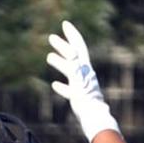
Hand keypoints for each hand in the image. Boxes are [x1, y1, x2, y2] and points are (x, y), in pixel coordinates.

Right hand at [46, 21, 119, 142]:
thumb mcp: (79, 79)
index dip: (72, 35)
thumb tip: (71, 51)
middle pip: (72, 56)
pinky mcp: (80, 97)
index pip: (78, 47)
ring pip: (69, 71)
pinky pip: (69, 88)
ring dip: (59, 62)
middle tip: (51, 38)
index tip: (65, 24)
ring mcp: (82, 85)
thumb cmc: (86, 99)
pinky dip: (62, 85)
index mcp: (84, 68)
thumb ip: (75, 64)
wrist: (94, 118)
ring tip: (49, 58)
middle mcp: (84, 74)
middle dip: (62, 46)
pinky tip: (55, 85)